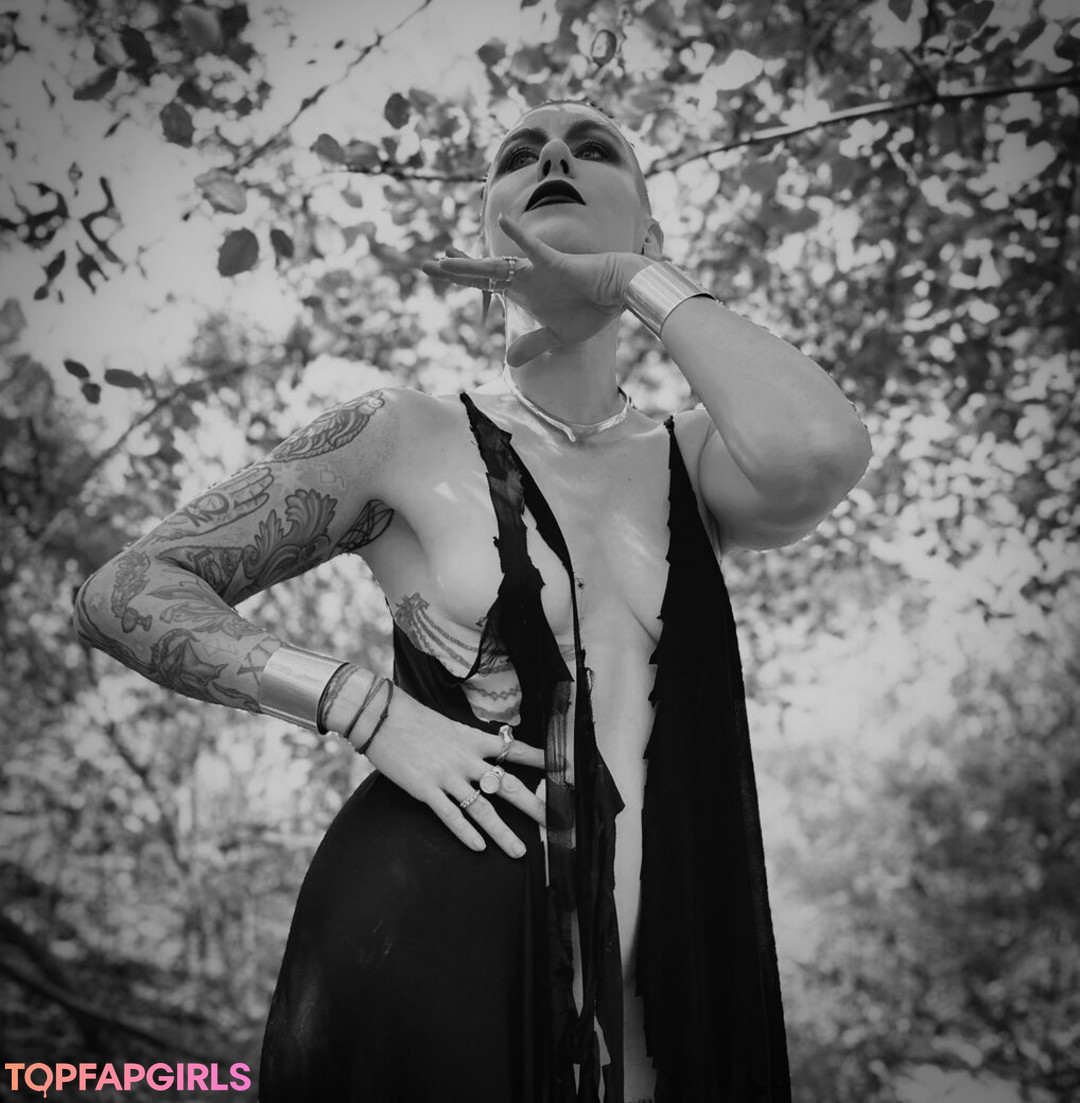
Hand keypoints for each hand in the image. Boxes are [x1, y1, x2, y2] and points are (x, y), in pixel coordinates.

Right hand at [356, 688, 545, 857]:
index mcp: (474, 740)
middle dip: (533, 806)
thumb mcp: (450, 727)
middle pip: (508, 785)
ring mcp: (447, 775)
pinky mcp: (426, 789)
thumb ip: (468, 744)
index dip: (540, 760)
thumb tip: (484, 757)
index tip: (563, 769)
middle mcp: (467, 759)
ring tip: (519, 852)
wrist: (382, 717)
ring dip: (502, 833)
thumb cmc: (414, 720)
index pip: (515, 750)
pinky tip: (479, 847)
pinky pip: (451, 815)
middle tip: (554, 822)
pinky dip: (466, 832)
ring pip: (483, 809)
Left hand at [422, 213, 658, 366]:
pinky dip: (521, 238)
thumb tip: (508, 360)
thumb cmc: (591, 308)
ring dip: (472, 265)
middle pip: (483, 274)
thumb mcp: (557, 336)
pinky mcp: (556, 263)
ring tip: (444, 260)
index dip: (463, 277)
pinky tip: (503, 222)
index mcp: (524, 292)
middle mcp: (525, 278)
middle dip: (454, 271)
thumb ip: (532, 345)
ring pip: (498, 266)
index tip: (438, 269)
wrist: (620, 293)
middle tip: (423, 266)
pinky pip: (536, 249)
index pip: (486, 284)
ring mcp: (538, 270)